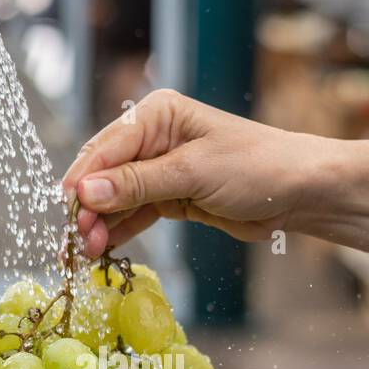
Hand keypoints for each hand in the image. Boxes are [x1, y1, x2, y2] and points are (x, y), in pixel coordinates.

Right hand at [62, 89, 318, 257]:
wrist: (300, 191)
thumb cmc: (255, 168)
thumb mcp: (193, 173)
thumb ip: (138, 184)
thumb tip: (86, 193)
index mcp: (157, 115)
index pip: (107, 148)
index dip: (84, 181)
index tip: (68, 212)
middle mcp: (154, 138)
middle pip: (105, 174)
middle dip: (88, 208)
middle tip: (77, 242)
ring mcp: (161, 169)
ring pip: (117, 198)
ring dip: (101, 224)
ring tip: (87, 254)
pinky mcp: (172, 197)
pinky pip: (136, 214)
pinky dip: (120, 231)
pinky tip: (104, 250)